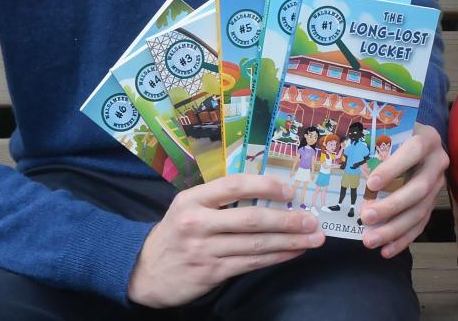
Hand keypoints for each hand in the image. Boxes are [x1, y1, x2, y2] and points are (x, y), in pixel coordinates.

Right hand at [126, 175, 323, 307]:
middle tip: (311, 219)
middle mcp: (198, 223)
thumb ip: (219, 199)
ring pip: (255, 244)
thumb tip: (267, 192)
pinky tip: (293, 252)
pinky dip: (276, 257)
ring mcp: (205, 250)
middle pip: (251, 219)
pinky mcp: (211, 272)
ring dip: (289, 241)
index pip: (234, 185)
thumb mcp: (187, 207)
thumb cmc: (175, 233)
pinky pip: (250, 264)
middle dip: (286, 219)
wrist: (144, 272)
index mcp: (193, 199)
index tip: (290, 189)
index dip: (265, 185)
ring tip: (313, 237)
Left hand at [356, 123, 447, 258]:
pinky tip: (386, 250)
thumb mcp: (391, 130)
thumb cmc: (398, 133)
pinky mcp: (434, 201)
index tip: (371, 183)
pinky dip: (403, 239)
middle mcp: (437, 162)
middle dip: (391, 206)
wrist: (423, 140)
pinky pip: (420, 224)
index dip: (394, 168)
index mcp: (427, 139)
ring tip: (370, 240)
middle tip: (366, 217)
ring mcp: (438, 184)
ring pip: (419, 211)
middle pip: (418, 189)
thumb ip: (376, 141)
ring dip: (394, 229)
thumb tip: (343, 158)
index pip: (413, 152)